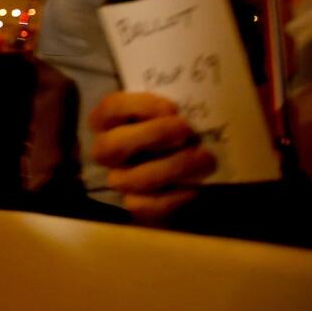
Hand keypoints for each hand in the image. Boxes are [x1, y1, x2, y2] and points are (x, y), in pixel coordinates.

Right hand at [89, 92, 215, 223]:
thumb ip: (174, 108)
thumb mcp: (173, 113)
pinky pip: (145, 206)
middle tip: (186, 129)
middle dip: (151, 135)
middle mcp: (108, 152)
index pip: (110, 109)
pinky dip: (172, 197)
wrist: (191, 172)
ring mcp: (120, 180)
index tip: (172, 108)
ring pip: (131, 178)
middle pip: (111, 145)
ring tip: (204, 158)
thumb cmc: (178, 132)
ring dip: (171, 167)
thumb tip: (192, 104)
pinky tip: (194, 188)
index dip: (138, 106)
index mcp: (109, 122)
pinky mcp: (137, 206)